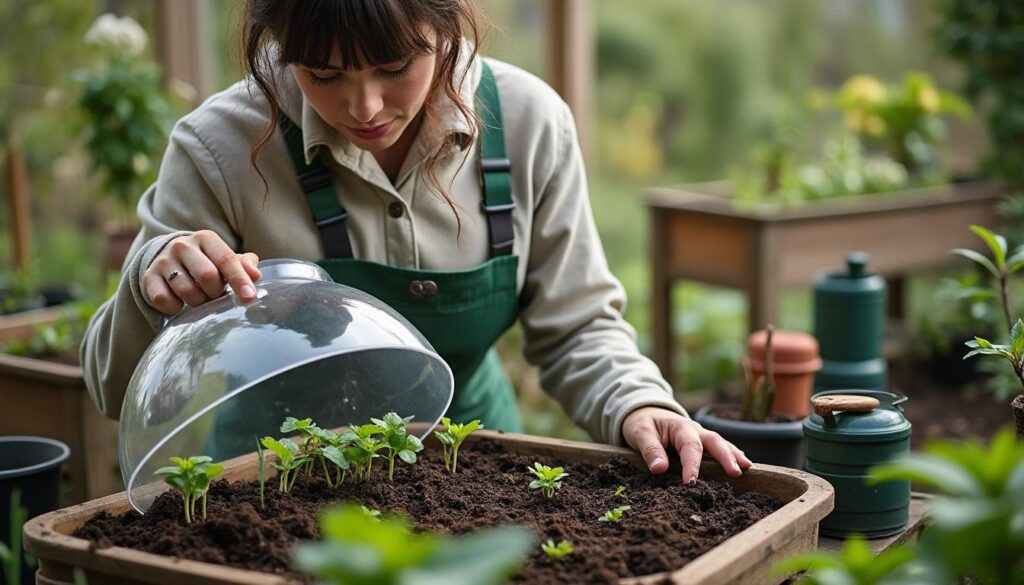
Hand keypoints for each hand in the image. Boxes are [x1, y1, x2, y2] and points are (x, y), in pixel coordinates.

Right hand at [143, 230, 261, 314]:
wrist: (169, 261)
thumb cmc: (207, 263)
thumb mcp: (224, 260)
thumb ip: (243, 265)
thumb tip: (256, 275)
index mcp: (206, 238)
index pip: (226, 259)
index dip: (240, 280)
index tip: (250, 297)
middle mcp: (182, 245)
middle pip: (208, 276)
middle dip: (216, 293)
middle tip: (215, 295)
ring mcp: (163, 261)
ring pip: (187, 291)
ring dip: (198, 302)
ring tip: (199, 297)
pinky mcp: (148, 277)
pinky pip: (164, 300)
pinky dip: (176, 308)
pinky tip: (180, 303)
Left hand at [622, 406, 751, 483]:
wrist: (644, 411)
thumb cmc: (642, 423)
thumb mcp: (640, 434)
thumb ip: (650, 450)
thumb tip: (659, 469)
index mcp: (679, 427)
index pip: (689, 447)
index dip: (692, 466)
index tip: (691, 483)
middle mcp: (694, 429)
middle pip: (713, 441)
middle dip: (725, 456)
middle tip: (735, 472)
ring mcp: (701, 435)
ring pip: (720, 443)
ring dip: (734, 455)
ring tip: (746, 468)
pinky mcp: (702, 442)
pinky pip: (719, 447)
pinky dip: (732, 454)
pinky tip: (743, 464)